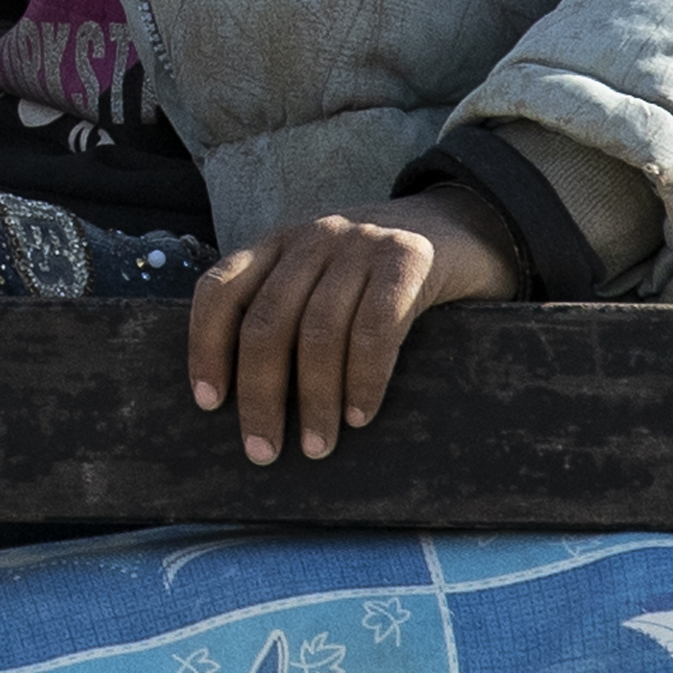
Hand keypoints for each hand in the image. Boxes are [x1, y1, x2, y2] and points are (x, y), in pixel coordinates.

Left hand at [186, 187, 527, 463]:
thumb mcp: (327, 276)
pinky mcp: (408, 259)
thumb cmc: (384, 273)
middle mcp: (313, 237)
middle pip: (267, 323)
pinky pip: (375, 328)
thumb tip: (251, 400)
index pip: (220, 290)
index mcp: (279, 244)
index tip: (210, 402)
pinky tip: (360, 415)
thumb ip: (290, 310)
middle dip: (260, 395)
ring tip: (318, 446)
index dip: (206, 347)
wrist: (466, 222)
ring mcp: (360, 244)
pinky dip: (363, 379)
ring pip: (318, 331)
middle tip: (263, 450)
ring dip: (314, 399)